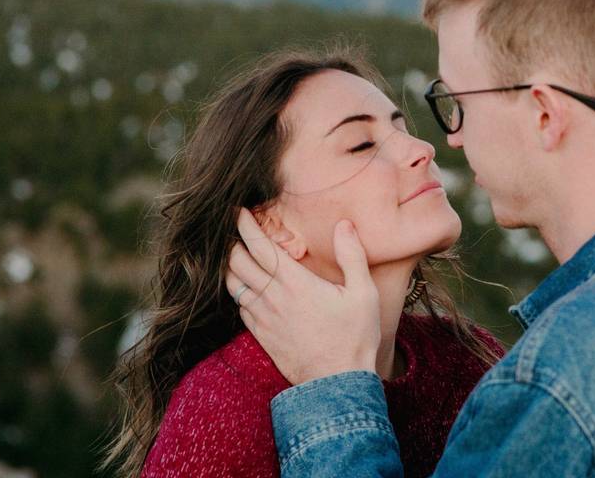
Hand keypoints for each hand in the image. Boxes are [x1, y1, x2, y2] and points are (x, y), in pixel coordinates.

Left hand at [226, 208, 380, 384]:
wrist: (337, 383)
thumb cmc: (354, 337)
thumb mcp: (363, 292)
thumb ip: (352, 255)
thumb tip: (344, 225)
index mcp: (294, 282)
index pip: (259, 246)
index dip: (244, 225)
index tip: (237, 211)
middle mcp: (272, 298)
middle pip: (237, 263)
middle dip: (233, 242)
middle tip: (237, 232)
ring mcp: (264, 319)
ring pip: (233, 286)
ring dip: (231, 268)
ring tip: (237, 257)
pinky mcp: (262, 336)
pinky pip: (240, 308)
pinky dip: (239, 293)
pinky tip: (248, 290)